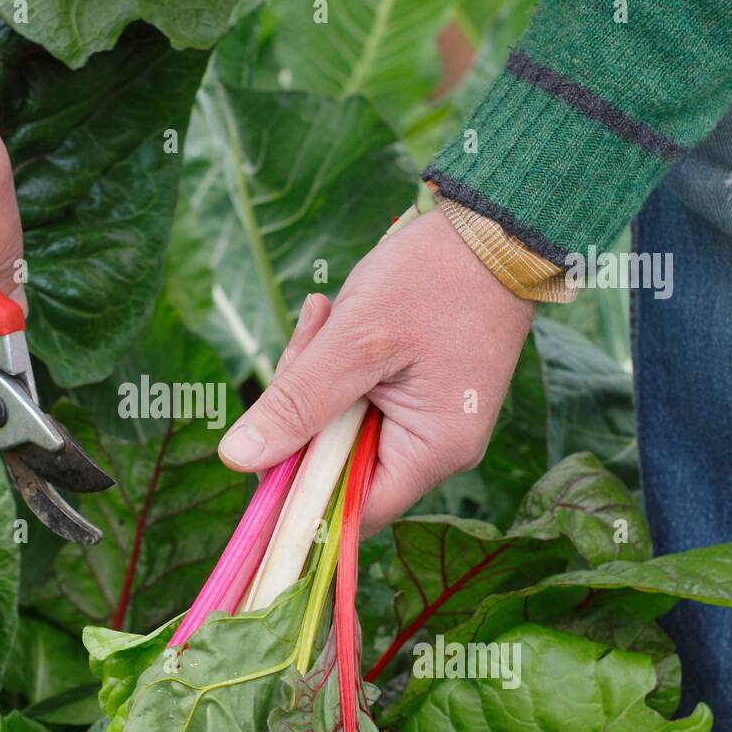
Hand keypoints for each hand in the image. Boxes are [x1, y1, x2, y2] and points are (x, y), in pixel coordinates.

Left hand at [216, 208, 535, 533]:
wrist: (494, 224)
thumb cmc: (435, 278)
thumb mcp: (355, 341)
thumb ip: (297, 403)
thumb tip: (237, 458)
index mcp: (433, 451)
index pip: (350, 508)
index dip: (298, 488)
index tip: (260, 447)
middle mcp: (436, 447)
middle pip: (338, 463)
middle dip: (304, 410)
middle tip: (303, 346)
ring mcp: (428, 418)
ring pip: (339, 424)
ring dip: (316, 374)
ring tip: (323, 314)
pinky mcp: (417, 390)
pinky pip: (357, 394)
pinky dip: (335, 360)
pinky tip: (331, 314)